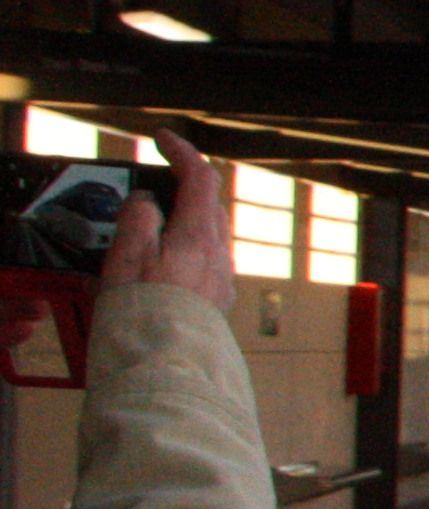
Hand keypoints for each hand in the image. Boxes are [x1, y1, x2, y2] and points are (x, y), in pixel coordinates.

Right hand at [99, 137, 237, 312]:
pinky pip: (202, 266)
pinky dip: (182, 255)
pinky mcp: (216, 303)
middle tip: (151, 189)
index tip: (163, 139)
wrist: (168, 368)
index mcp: (198, 235)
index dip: (182, 152)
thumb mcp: (128, 257)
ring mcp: (221, 280)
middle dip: (182, 191)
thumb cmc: (145, 314)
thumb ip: (138, 220)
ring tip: (144, 238)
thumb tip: (146, 203)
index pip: (200, 178)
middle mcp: (219, 255)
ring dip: (181, 226)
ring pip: (206, 237)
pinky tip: (157, 273)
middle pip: (208, 206)